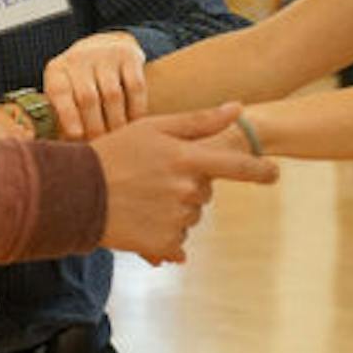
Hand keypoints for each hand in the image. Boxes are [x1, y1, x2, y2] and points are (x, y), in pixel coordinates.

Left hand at [44, 32, 146, 140]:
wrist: (103, 46)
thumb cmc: (79, 82)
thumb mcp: (64, 92)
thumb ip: (60, 117)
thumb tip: (65, 150)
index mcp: (57, 70)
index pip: (60, 92)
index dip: (68, 115)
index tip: (77, 135)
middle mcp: (78, 58)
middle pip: (87, 98)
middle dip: (96, 127)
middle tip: (102, 146)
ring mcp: (104, 54)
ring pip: (112, 94)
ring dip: (117, 122)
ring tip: (118, 139)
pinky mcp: (128, 55)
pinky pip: (135, 86)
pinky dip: (136, 109)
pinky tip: (135, 123)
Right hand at [92, 103, 277, 265]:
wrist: (76, 192)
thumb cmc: (116, 152)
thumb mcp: (154, 128)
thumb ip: (199, 121)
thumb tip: (238, 108)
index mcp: (187, 160)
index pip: (236, 167)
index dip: (259, 171)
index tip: (275, 173)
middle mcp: (186, 191)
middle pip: (205, 192)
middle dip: (187, 185)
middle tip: (152, 177)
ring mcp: (176, 220)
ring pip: (190, 216)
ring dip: (173, 208)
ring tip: (142, 197)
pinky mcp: (163, 244)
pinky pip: (177, 242)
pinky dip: (164, 234)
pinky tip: (141, 220)